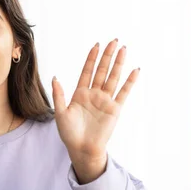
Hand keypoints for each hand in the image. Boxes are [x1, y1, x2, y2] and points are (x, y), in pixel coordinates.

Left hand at [52, 39, 139, 183]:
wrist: (82, 149)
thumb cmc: (69, 134)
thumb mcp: (60, 113)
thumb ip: (59, 95)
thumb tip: (55, 77)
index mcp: (80, 94)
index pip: (87, 71)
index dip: (92, 58)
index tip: (96, 45)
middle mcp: (94, 94)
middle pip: (102, 70)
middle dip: (107, 55)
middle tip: (114, 40)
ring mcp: (105, 101)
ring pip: (113, 78)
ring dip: (118, 64)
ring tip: (124, 49)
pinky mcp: (114, 109)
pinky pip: (123, 93)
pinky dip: (129, 82)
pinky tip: (135, 70)